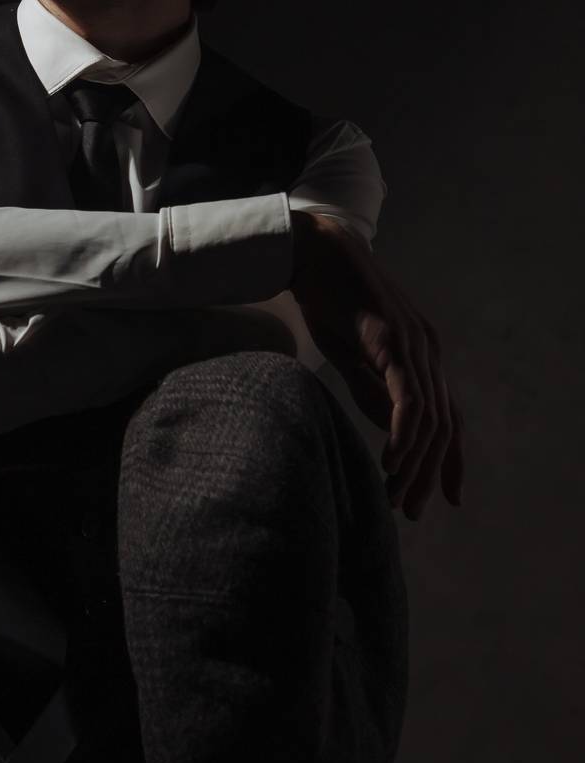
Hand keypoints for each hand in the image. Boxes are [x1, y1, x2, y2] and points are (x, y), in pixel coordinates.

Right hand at [289, 211, 464, 519]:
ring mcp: (414, 344)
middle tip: (409, 509)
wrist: (313, 252)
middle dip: (430, 473)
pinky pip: (408, 398)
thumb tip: (390, 431)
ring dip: (415, 463)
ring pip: (429, 419)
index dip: (450, 459)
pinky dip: (403, 434)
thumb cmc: (329, 299)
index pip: (448, 416)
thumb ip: (372, 390)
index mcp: (421, 354)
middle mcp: (428, 350)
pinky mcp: (393, 341)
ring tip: (395, 494)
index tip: (444, 497)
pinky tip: (391, 461)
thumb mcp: (351, 356)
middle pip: (444, 425)